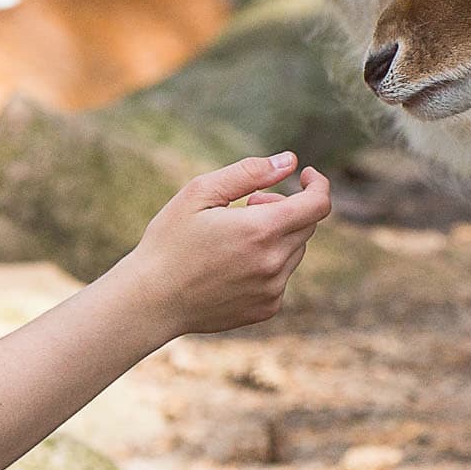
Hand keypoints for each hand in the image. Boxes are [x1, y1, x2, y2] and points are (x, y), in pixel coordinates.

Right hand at [121, 152, 331, 335]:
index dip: (317, 185)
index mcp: (261, 230)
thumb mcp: (200, 193)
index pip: (318, 205)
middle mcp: (273, 263)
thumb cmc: (170, 241)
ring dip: (276, 236)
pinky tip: (232, 265)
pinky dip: (268, 263)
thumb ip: (249, 172)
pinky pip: (282, 276)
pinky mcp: (267, 308)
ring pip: (295, 250)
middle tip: (248, 206)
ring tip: (234, 238)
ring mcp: (272, 290)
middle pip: (306, 225)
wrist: (152, 300)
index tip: (304, 176)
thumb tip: (290, 161)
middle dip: (284, 208)